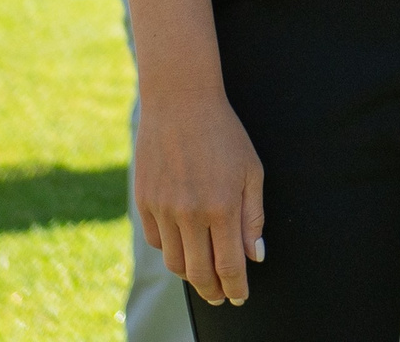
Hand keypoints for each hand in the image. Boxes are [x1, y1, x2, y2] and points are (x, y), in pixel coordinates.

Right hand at [135, 89, 265, 306]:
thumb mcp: (252, 170)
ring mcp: (163, 209)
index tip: (240, 297)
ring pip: (175, 262)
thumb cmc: (224, 134)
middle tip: (222, 296)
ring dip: (191, 275)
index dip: (236, 287)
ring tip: (205, 276)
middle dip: (213, 290)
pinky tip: (184, 247)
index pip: (229, 264)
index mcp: (222, 206)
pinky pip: (158, 241)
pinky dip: (172, 250)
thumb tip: (255, 255)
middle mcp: (190, 213)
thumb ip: (254, 216)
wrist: (180, 103)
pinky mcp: (144, 202)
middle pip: (199, 272)